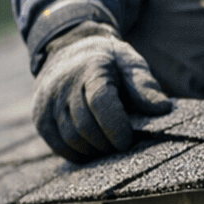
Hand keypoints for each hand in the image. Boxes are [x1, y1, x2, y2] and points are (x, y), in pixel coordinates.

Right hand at [31, 22, 171, 162]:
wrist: (69, 50)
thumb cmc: (108, 62)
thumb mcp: (129, 63)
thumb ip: (144, 85)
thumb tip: (163, 109)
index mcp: (92, 68)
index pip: (100, 101)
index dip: (115, 126)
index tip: (127, 141)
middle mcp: (65, 84)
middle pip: (85, 125)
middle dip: (106, 142)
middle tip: (122, 146)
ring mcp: (49, 100)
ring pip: (70, 138)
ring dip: (92, 150)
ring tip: (108, 147)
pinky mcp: (40, 116)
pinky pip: (57, 144)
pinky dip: (75, 153)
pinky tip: (91, 150)